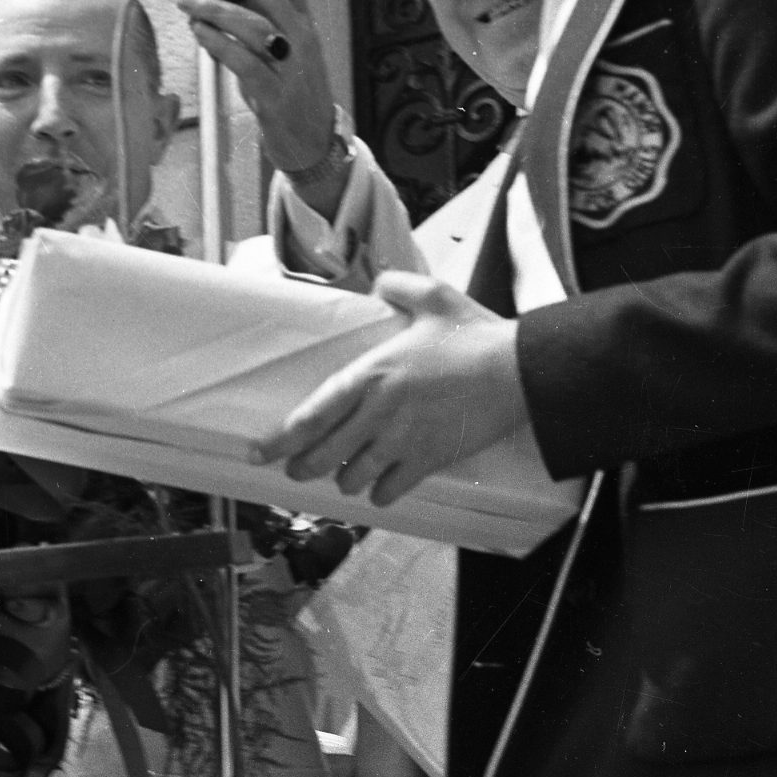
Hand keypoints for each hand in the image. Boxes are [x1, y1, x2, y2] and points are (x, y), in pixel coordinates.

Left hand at [175, 0, 336, 179]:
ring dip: (212, 6)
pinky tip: (197, 31)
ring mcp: (291, 65)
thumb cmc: (287, 84)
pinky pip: (245, 63)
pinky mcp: (276, 95)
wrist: (312, 140)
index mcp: (302, 15)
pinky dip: (218, 43)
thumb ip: (252, 11)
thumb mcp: (277, 41)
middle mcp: (300, 34)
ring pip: (253, 24)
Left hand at [261, 274, 525, 506]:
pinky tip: (381, 485)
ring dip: (346, 479)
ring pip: (353, 479)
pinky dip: (381, 493)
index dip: (277, 441)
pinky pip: (389, 491)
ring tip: (348, 472)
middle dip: (302, 468)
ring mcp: (403, 441)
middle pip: (322, 457)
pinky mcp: (429, 460)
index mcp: (371, 375)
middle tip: (297, 469)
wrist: (519, 371)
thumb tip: (378, 284)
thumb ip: (397, 286)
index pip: (310, 416)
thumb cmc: (474, 334)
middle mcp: (378, 413)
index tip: (257, 452)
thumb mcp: (433, 295)